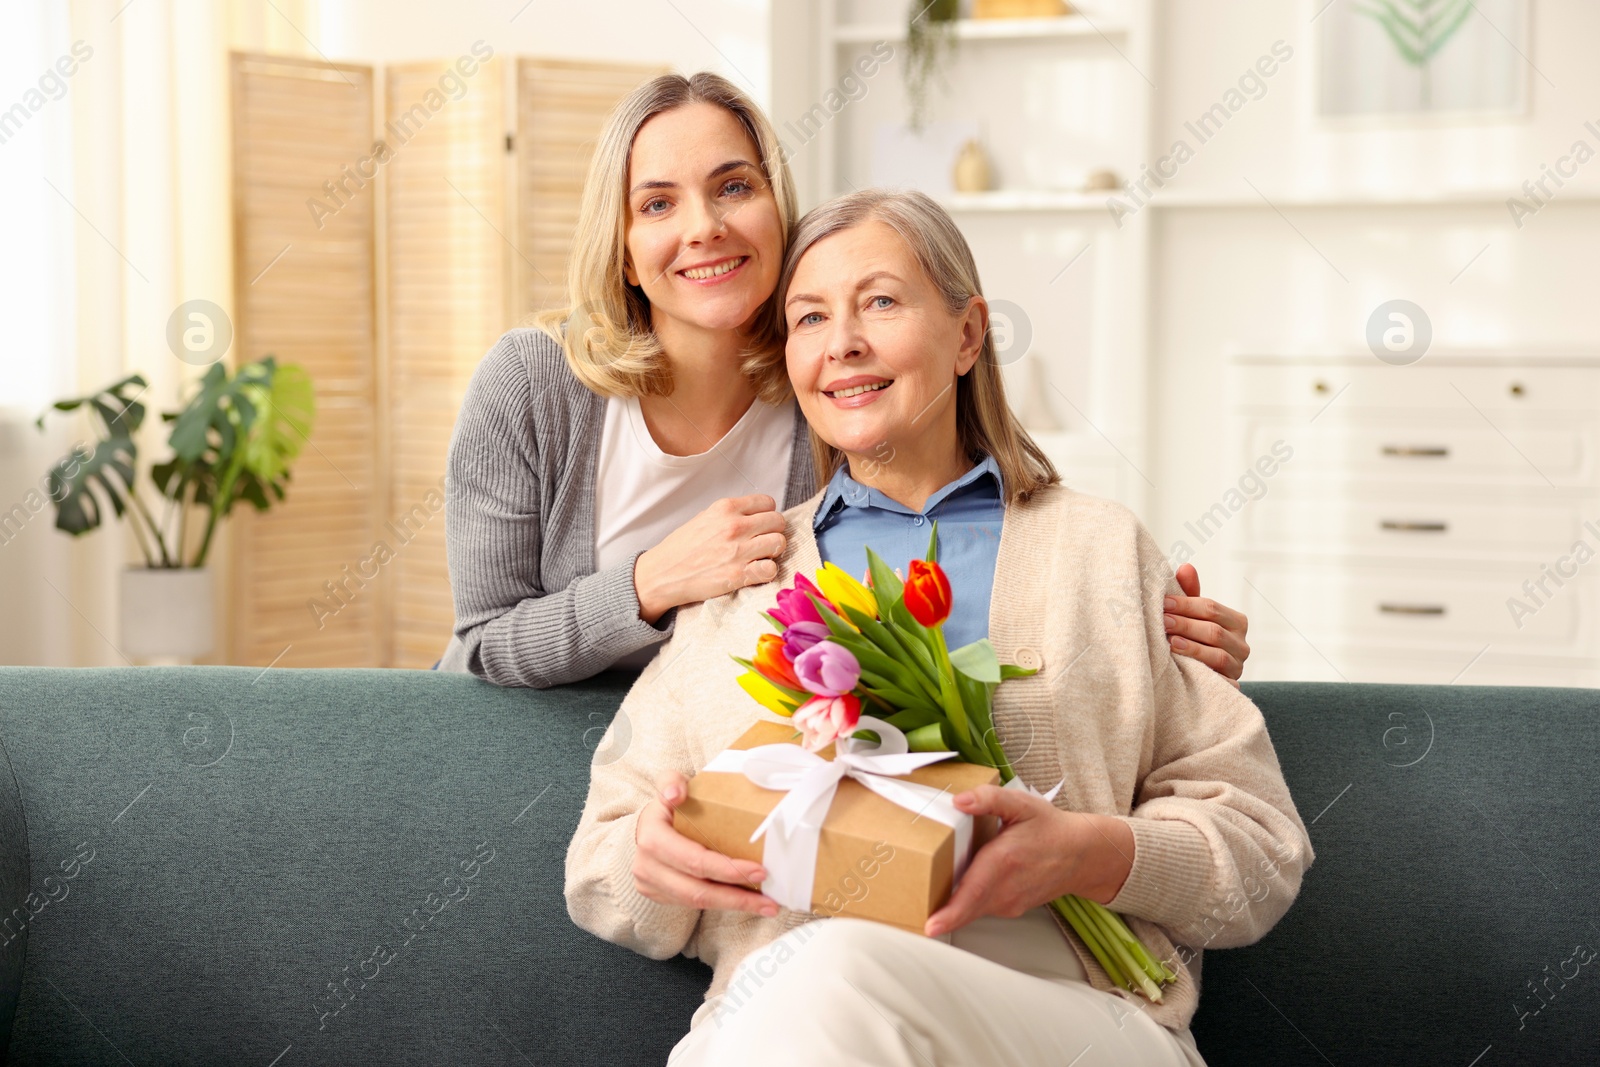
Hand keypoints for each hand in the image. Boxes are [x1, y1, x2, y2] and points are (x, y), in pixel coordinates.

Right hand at [633, 495, 787, 623]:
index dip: (767, 514)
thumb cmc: (681, 548)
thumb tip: (756, 516)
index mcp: (725, 508)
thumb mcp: (704, 518)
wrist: (662, 574)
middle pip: (778, 522)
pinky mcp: (738, 575)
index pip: (768, 502)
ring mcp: (737, 550)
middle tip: (763, 542)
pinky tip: (756, 572)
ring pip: (779, 543)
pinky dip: (767, 572)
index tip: (761, 525)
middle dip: (773, 532)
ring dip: (773, 552)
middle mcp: (734, 526)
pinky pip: (771, 569)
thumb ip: (730, 514)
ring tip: (760, 557)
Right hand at [633, 771, 779, 916]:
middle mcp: (647, 866)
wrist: (646, 825)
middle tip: (769, 898)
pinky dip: (722, 904)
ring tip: (765, 906)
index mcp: (652, 837)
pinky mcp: (659, 897)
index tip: (759, 870)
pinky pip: (693, 905)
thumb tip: (675, 794)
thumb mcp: (669, 784)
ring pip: (696, 903)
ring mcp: (651, 885)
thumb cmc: (667, 805)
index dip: (727, 870)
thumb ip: (672, 781)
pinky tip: (746, 901)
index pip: (694, 860)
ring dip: (734, 906)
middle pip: (697, 890)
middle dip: (736, 896)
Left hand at [923, 786, 1133, 937]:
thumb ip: (989, 798)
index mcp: (1004, 861)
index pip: (973, 893)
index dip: (950, 912)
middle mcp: (1005, 888)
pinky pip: (980, 908)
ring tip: (928, 893)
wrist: (1081, 854)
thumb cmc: (1049, 828)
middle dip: (938, 912)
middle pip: (965, 908)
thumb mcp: (1021, 804)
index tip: (931, 926)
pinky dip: (966, 902)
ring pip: (972, 909)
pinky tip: (957, 886)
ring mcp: (1008, 902)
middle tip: (909, 911)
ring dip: (951, 906)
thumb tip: (960, 800)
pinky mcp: (1010, 908)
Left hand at [1165, 564, 1249, 686]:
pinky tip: (1182, 668)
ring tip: (1169, 643)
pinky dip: (1201, 674)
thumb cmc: (1196, 638)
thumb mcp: (1194, 615)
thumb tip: (1186, 567)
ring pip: (1217, 656)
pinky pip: (1219, 683)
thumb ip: (1190, 593)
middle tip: (1162, 621)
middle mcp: (1242, 645)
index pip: (1211, 608)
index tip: (1163, 603)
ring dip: (1191, 648)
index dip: (1186, 604)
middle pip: (1214, 631)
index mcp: (1236, 622)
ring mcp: (1238, 668)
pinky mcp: (1231, 690)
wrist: (1202, 677)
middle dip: (1185, 625)